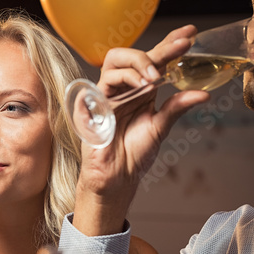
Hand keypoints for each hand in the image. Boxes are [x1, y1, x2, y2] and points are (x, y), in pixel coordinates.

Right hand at [73, 25, 209, 235]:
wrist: (116, 176)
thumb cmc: (133, 155)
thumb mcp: (160, 128)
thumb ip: (176, 108)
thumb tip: (202, 94)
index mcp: (140, 92)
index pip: (153, 62)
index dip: (168, 46)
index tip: (188, 36)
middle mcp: (123, 90)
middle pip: (131, 56)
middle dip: (155, 49)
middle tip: (177, 50)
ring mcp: (107, 95)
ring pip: (114, 61)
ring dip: (138, 63)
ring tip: (154, 77)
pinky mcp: (93, 104)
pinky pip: (103, 82)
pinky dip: (124, 78)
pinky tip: (141, 86)